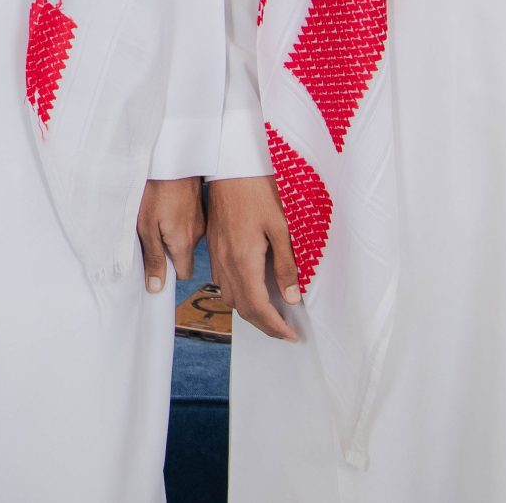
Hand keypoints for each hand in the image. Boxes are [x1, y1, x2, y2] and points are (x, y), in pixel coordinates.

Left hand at [137, 176, 203, 293]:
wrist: (172, 159)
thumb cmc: (156, 190)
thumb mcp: (147, 227)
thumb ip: (153, 258)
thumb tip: (156, 287)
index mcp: (184, 243)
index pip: (183, 273)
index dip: (168, 271)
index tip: (154, 263)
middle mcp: (197, 235)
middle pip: (184, 256)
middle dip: (169, 252)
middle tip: (151, 235)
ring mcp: (201, 220)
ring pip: (186, 238)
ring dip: (172, 234)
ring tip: (157, 216)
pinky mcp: (199, 207)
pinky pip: (189, 223)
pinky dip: (178, 220)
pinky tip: (166, 205)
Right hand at [206, 175, 301, 341]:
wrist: (229, 168)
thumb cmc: (257, 192)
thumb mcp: (280, 228)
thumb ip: (286, 266)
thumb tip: (292, 298)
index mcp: (243, 261)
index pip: (259, 307)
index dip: (276, 327)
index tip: (291, 336)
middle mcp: (226, 263)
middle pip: (242, 308)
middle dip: (264, 326)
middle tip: (285, 332)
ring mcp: (217, 256)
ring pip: (230, 298)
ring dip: (250, 313)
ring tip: (271, 316)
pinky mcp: (213, 248)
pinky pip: (223, 283)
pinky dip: (238, 296)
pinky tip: (251, 291)